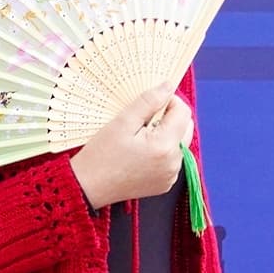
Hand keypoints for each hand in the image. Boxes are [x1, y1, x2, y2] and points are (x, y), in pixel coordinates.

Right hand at [72, 91, 187, 208]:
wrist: (88, 186)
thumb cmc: (101, 155)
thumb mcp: (123, 122)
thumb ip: (149, 101)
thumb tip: (168, 86)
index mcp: (165, 146)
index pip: (183, 112)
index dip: (169, 102)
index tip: (150, 104)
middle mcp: (173, 163)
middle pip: (185, 128)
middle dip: (169, 119)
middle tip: (143, 120)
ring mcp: (170, 175)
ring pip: (179, 144)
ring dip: (166, 135)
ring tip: (140, 138)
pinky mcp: (165, 184)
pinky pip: (171, 160)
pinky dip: (162, 152)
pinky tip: (141, 153)